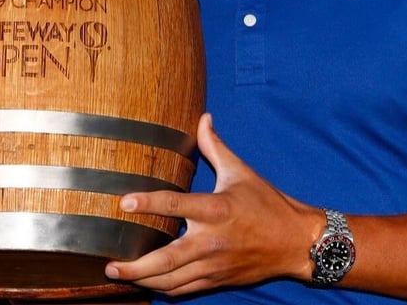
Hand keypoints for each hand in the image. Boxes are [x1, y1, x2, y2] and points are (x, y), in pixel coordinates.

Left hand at [103, 113, 318, 295]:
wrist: (296, 242)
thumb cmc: (268, 204)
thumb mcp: (241, 172)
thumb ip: (215, 147)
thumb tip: (203, 118)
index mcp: (216, 209)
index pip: (175, 204)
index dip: (147, 202)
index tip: (122, 203)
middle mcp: (212, 241)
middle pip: (167, 259)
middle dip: (135, 266)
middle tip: (110, 264)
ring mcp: (214, 265)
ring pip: (172, 281)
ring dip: (143, 281)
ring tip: (119, 275)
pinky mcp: (218, 280)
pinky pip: (185, 290)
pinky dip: (163, 289)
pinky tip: (147, 284)